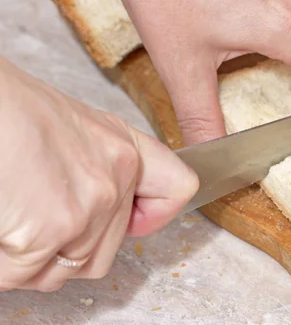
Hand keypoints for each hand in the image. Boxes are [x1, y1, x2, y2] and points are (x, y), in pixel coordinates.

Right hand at [0, 57, 197, 291]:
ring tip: (15, 223)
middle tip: (39, 223)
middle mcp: (112, 184)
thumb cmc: (15, 112)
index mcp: (124, 152)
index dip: (154, 213)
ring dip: (36, 262)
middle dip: (70, 249)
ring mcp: (82, 212)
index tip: (135, 221)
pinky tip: (2, 228)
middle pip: (103, 253)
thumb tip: (103, 207)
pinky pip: (22, 275)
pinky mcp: (43, 234)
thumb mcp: (80, 129)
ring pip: (65, 271)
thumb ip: (102, 169)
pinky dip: (5, 264)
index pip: (177, 189)